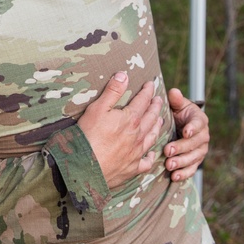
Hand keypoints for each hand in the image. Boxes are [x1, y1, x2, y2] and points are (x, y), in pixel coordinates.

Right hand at [77, 72, 164, 189]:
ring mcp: (136, 153)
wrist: (84, 168)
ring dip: (157, 126)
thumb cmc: (88, 137)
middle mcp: (138, 136)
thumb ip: (112, 91)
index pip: (143, 101)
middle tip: (159, 100)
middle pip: (151, 118)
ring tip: (160, 120)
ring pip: (152, 137)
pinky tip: (152, 153)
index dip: (147, 91)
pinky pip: (146, 162)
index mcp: (130, 119)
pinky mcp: (132, 169)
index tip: (151, 84)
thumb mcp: (97, 108)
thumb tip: (124, 75)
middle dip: (156, 107)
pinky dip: (151, 156)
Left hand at [163, 88, 209, 181]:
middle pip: (195, 143)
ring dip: (182, 162)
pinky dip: (184, 173)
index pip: (198, 123)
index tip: (185, 132)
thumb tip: (173, 92)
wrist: (180, 127)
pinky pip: (192, 169)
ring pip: (194, 157)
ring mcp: (201, 150)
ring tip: (169, 165)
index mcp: (199, 120)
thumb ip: (176, 100)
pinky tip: (175, 177)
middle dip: (182, 147)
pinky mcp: (196, 161)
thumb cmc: (177, 114)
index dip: (193, 128)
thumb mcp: (177, 105)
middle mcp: (203, 136)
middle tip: (168, 151)